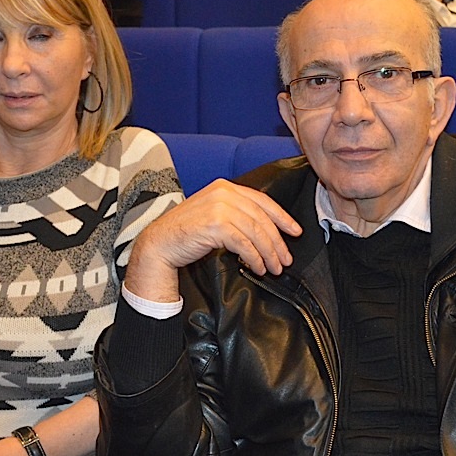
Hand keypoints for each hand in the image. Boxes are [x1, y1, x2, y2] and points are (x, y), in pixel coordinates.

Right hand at [125, 179, 301, 301]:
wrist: (160, 243)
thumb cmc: (186, 232)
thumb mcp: (213, 214)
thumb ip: (236, 214)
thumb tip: (265, 230)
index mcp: (225, 187)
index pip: (262, 201)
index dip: (282, 218)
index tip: (295, 232)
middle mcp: (224, 193)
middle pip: (262, 218)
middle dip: (278, 242)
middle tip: (285, 260)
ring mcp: (219, 207)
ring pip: (256, 232)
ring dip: (269, 253)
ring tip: (274, 268)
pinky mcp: (215, 225)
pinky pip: (244, 244)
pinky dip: (255, 258)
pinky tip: (257, 268)